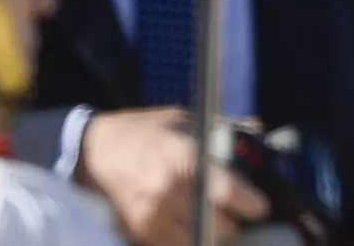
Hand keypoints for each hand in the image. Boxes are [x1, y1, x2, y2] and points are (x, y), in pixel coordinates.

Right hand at [76, 109, 267, 245]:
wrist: (94, 153)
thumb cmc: (144, 132)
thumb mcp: (184, 120)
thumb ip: (225, 129)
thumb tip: (259, 131)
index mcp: (184, 158)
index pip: (229, 193)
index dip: (252, 203)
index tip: (259, 205)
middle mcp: (170, 192)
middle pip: (222, 227)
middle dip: (234, 221)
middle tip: (234, 212)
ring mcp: (153, 217)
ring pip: (202, 242)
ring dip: (212, 234)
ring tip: (213, 219)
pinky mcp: (140, 234)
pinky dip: (189, 239)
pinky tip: (189, 225)